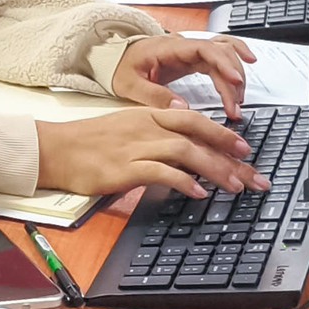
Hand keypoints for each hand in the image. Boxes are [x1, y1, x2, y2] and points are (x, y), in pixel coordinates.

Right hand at [35, 109, 268, 201]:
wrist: (55, 149)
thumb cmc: (87, 143)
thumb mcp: (125, 130)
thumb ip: (154, 137)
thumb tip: (182, 154)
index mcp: (147, 115)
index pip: (194, 119)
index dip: (223, 133)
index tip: (245, 149)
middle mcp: (146, 126)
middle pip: (197, 133)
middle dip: (230, 153)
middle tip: (254, 173)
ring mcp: (136, 146)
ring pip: (186, 151)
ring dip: (215, 169)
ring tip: (235, 185)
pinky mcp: (124, 167)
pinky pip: (161, 172)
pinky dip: (184, 181)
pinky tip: (198, 192)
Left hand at [112, 34, 255, 120]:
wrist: (111, 58)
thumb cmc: (118, 67)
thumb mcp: (128, 84)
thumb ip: (153, 96)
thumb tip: (182, 108)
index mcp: (168, 47)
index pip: (204, 49)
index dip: (223, 63)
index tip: (235, 81)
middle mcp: (183, 45)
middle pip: (220, 53)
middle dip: (232, 79)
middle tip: (234, 107)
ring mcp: (189, 50)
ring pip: (223, 55)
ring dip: (234, 77)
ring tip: (236, 104)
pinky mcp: (192, 59)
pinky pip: (219, 56)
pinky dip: (234, 60)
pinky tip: (248, 67)